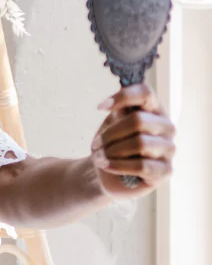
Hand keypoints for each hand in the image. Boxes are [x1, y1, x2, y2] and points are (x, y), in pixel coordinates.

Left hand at [90, 83, 175, 197]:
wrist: (106, 171)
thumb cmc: (111, 144)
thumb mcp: (111, 124)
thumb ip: (118, 113)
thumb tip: (119, 107)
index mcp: (153, 110)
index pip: (145, 93)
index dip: (123, 97)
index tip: (100, 107)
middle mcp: (166, 127)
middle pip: (138, 120)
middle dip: (110, 134)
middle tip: (95, 144)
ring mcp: (169, 148)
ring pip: (140, 143)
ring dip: (113, 151)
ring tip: (100, 157)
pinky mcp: (166, 170)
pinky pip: (142, 166)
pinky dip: (118, 165)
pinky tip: (106, 165)